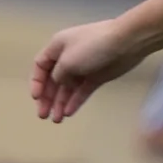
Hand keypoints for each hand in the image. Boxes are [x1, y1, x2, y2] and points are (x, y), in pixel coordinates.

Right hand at [31, 21, 147, 122]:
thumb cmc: (92, 47)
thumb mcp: (68, 60)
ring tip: (57, 120)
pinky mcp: (97, 77)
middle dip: (47, 98)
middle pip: (53, 80)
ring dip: (60, 103)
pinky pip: (82, 91)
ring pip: (68, 88)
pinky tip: (69, 113)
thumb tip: (59, 82)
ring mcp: (83, 68)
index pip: (40, 66)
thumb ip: (58, 74)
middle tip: (43, 116)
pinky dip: (75, 101)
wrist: (126, 43)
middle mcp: (68, 57)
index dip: (36, 82)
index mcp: (57, 47)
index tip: (36, 98)